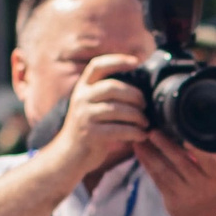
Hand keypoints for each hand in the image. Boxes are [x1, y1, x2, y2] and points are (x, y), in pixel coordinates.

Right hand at [40, 55, 149, 180]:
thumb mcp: (93, 106)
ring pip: (118, 109)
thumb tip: (141, 88)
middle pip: (113, 87)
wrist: (70, 155)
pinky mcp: (90, 134)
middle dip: (135, 95)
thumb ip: (109, 95)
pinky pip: (119, 129)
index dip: (117, 60)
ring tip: (146, 123)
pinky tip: (142, 135)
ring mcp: (84, 116)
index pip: (98, 65)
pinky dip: (135, 132)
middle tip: (145, 105)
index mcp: (83, 88)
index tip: (136, 61)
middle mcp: (81, 98)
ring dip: (138, 116)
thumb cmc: (90, 128)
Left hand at [134, 129, 215, 215]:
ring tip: (139, 138)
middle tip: (152, 130)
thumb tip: (201, 128)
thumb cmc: (214, 193)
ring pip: (165, 170)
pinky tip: (140, 152)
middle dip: (165, 145)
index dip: (193, 144)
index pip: (206, 157)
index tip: (181, 129)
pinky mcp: (171, 202)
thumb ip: (213, 155)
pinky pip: (157, 180)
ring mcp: (186, 195)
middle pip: (181, 162)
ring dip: (150, 153)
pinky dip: (147, 164)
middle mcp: (202, 187)